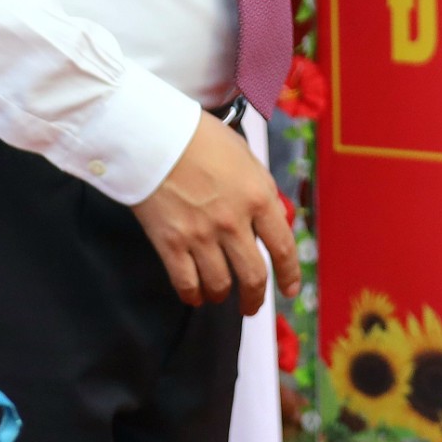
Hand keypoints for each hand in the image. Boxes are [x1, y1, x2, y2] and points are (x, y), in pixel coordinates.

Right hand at [130, 111, 303, 314]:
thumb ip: (262, 189)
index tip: (290, 290)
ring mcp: (201, 235)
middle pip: (253, 276)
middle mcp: (233, 222)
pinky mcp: (170, 243)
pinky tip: (195, 294)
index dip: (289, 275)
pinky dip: (193, 295)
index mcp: (258, 197)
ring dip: (222, 295)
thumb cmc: (199, 137)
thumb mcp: (245, 156)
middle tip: (251, 305)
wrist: (152, 135)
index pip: (283, 248)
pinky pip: (187, 283)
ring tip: (219, 294)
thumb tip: (275, 218)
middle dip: (255, 298)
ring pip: (220, 285)